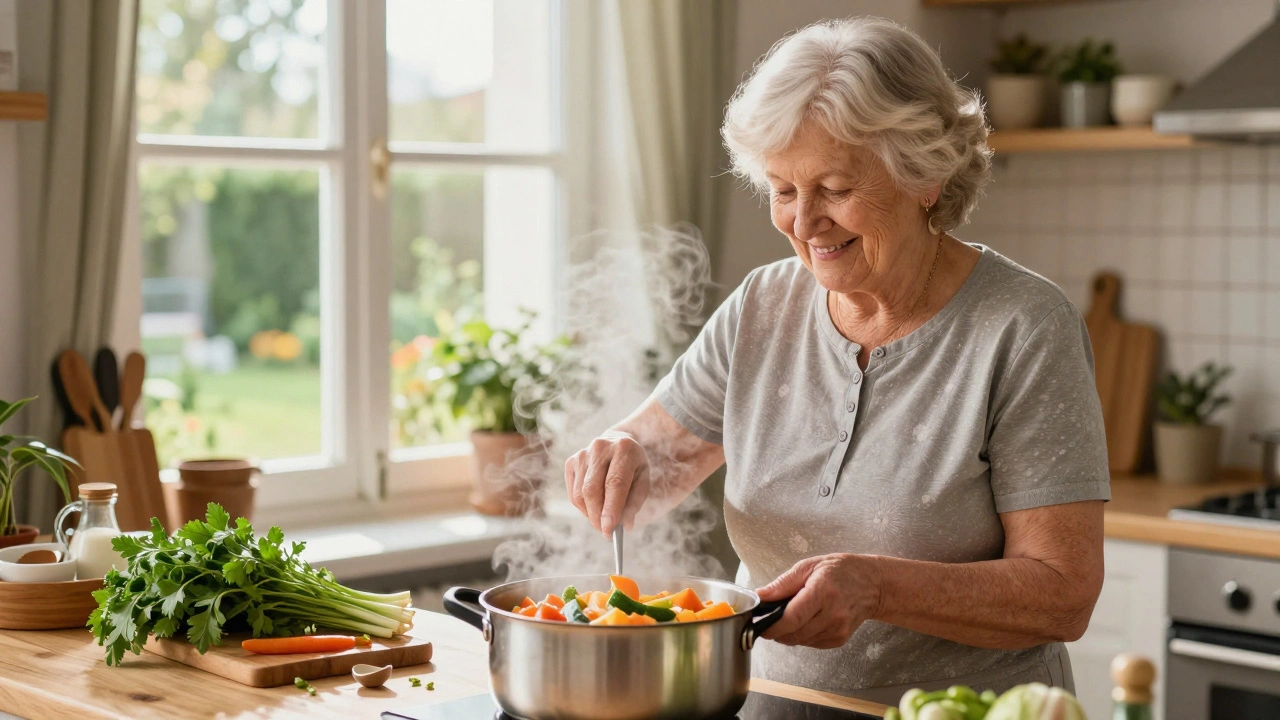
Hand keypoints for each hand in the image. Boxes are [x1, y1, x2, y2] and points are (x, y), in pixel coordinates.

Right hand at [564, 431, 650, 536]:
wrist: (617, 442)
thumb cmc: (633, 466)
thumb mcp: (643, 480)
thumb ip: (635, 502)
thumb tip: (623, 525)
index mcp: (624, 449)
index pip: (615, 483)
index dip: (611, 509)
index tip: (609, 530)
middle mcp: (600, 448)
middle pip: (592, 490)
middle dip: (597, 516)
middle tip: (605, 532)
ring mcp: (583, 454)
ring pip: (580, 494)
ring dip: (590, 514)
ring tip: (602, 519)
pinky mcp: (571, 462)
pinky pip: (573, 493)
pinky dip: (583, 507)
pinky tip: (594, 508)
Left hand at [756, 554, 881, 648]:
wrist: (873, 585)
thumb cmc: (841, 571)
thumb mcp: (809, 566)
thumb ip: (783, 583)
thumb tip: (760, 596)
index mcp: (823, 592)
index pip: (792, 618)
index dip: (772, 626)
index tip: (760, 626)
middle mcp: (833, 614)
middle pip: (795, 634)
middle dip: (777, 631)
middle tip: (770, 620)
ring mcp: (838, 629)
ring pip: (801, 641)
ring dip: (789, 634)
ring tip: (790, 617)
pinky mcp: (840, 639)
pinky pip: (812, 643)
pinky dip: (802, 636)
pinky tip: (806, 621)